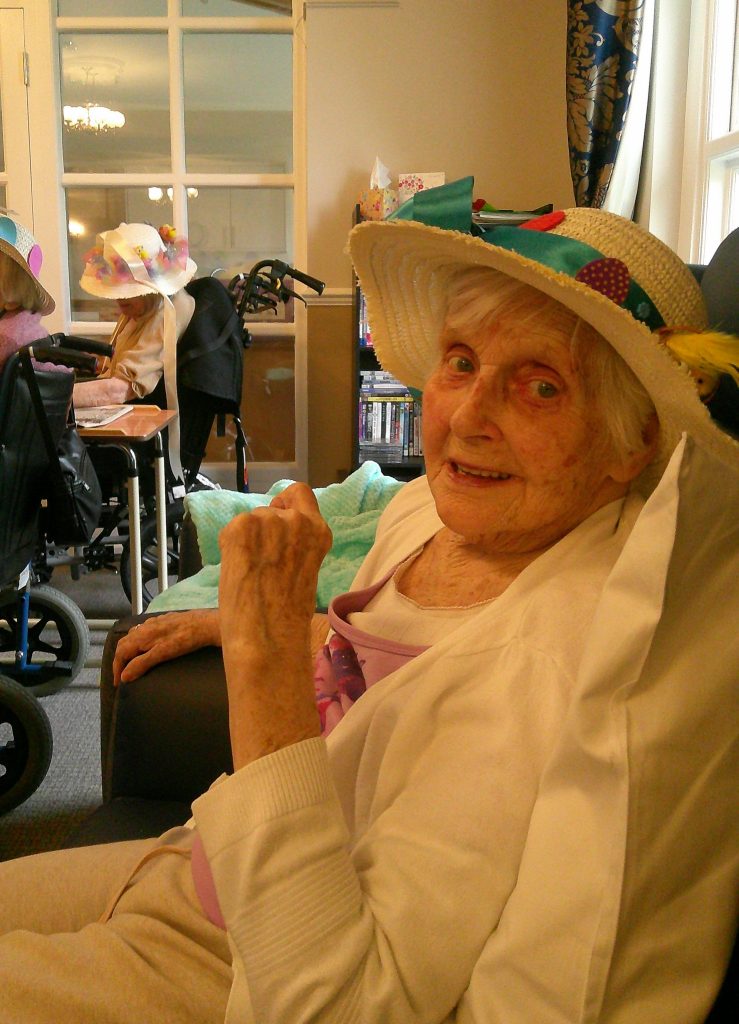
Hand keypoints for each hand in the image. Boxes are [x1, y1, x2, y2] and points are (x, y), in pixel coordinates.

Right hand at [112, 609, 219, 686]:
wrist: (205, 624)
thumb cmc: (185, 639)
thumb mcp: (162, 654)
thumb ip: (141, 664)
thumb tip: (124, 676)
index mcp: (141, 635)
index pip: (120, 652)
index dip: (116, 668)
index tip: (118, 682)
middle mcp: (144, 627)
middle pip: (124, 643)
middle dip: (120, 659)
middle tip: (121, 674)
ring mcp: (154, 622)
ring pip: (133, 635)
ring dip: (127, 649)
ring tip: (129, 661)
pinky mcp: (164, 621)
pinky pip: (143, 630)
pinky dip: (138, 640)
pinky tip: (145, 644)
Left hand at [218, 483, 331, 766]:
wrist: (269, 636)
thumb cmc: (288, 617)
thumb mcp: (305, 569)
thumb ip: (295, 545)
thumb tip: (273, 536)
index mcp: (319, 531)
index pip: (300, 492)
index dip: (285, 505)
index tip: (279, 524)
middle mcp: (296, 520)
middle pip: (269, 509)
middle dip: (262, 531)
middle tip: (262, 564)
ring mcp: (268, 521)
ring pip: (249, 520)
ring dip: (246, 541)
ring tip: (252, 573)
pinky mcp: (241, 528)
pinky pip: (230, 530)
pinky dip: (230, 548)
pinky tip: (240, 571)